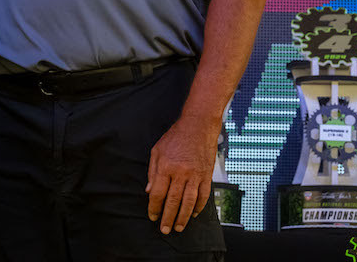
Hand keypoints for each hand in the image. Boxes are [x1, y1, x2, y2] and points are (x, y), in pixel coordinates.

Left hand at [146, 117, 217, 233]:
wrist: (198, 126)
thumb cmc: (175, 137)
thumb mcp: (157, 150)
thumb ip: (152, 172)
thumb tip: (149, 191)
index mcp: (166, 166)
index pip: (158, 193)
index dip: (154, 208)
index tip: (152, 217)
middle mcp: (181, 173)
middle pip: (173, 201)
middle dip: (167, 218)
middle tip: (164, 230)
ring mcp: (195, 175)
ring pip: (189, 202)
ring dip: (183, 217)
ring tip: (178, 227)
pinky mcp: (207, 175)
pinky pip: (203, 196)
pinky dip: (199, 207)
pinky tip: (193, 214)